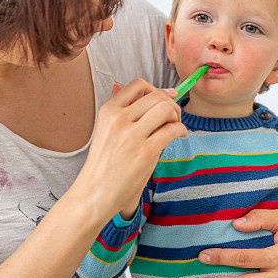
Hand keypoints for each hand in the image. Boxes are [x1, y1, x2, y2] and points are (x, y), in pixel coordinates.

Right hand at [78, 79, 186, 219]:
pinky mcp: (145, 151)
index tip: (168, 96)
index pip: (138, 85)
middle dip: (171, 104)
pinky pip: (172, 129)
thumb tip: (119, 85)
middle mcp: (119, 118)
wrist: (95, 192)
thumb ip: (115, 109)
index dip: (157, 89)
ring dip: (177, 116)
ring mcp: (131, 135)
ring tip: (175, 128)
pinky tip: (179, 136)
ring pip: (166, 109)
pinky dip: (181, 130)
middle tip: (174, 118)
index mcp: (109, 111)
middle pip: (157, 96)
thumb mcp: (104, 130)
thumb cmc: (103, 163)